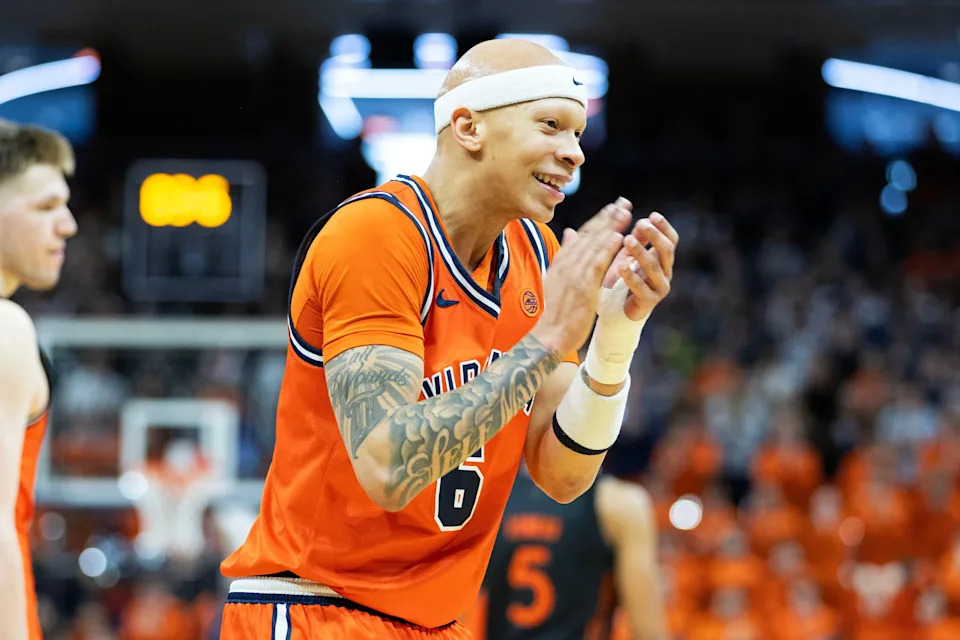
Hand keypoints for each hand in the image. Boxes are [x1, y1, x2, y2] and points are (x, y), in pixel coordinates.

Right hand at [532, 198, 632, 354]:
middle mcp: (566, 264)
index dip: (598, 220)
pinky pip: (597, 264)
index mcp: (561, 262)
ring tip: (625, 212)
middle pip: (589, 235)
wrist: (548, 336)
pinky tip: (619, 237)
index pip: (582, 236)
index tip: (612, 207)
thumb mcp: (556, 278)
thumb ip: (565, 255)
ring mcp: (573, 275)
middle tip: (624, 202)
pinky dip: (607, 249)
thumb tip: (569, 232)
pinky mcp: (582, 287)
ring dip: (610, 227)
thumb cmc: (556, 312)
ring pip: (594, 246)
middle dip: (608, 217)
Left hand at [602, 210, 677, 320]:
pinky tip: (620, 266)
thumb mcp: (629, 257)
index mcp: (663, 260)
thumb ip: (635, 240)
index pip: (671, 240)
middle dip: (655, 236)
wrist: (618, 312)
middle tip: (641, 223)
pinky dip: (631, 276)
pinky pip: (641, 288)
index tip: (652, 215)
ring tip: (627, 240)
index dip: (664, 228)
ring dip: (640, 252)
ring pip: (654, 268)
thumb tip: (638, 220)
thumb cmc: (623, 280)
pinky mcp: (649, 303)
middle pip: (667, 251)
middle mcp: (666, 273)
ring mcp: (659, 288)